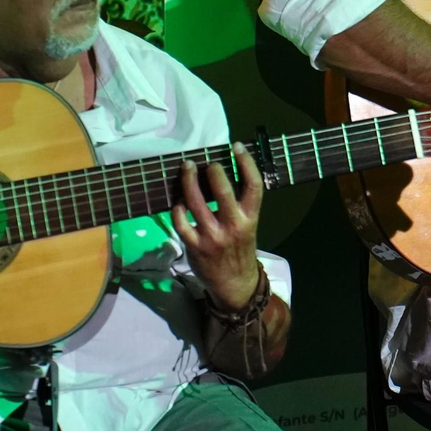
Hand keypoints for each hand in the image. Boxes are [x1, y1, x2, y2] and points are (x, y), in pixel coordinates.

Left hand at [172, 142, 263, 310]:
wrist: (234, 283)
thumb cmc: (240, 249)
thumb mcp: (249, 227)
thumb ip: (239, 206)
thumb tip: (221, 176)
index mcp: (250, 219)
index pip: (253, 186)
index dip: (246, 163)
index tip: (237, 147)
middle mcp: (233, 226)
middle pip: (223, 192)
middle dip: (213, 171)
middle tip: (207, 162)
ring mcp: (212, 237)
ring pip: (196, 203)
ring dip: (189, 181)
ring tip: (188, 168)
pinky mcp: (195, 247)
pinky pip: (181, 222)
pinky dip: (177, 207)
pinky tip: (178, 199)